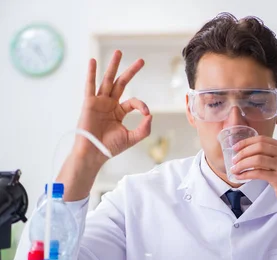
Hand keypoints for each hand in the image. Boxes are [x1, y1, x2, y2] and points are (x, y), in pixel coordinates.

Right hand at [75, 50, 151, 166]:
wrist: (94, 153)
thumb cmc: (110, 147)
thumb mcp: (132, 138)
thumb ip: (144, 128)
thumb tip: (150, 115)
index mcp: (119, 112)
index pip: (133, 102)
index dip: (141, 105)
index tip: (146, 113)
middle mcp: (109, 104)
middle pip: (121, 83)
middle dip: (131, 71)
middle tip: (141, 61)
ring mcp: (99, 102)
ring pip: (107, 80)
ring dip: (113, 66)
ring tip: (119, 52)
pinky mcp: (89, 103)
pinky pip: (90, 85)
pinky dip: (91, 73)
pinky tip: (93, 61)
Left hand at [230, 136, 276, 211]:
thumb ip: (270, 156)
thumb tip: (247, 154)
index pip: (262, 139)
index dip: (246, 142)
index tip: (236, 147)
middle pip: (259, 147)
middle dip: (243, 152)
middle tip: (234, 160)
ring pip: (257, 159)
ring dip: (242, 163)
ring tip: (234, 169)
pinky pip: (258, 173)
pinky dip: (246, 174)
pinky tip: (240, 177)